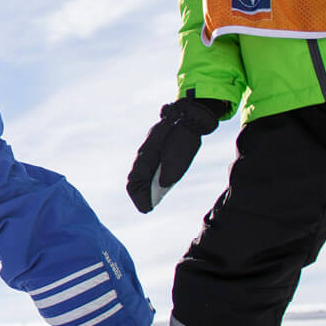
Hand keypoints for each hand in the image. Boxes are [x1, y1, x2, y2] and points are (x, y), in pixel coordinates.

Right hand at [125, 97, 231, 212]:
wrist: (190, 115)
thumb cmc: (185, 136)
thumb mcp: (180, 156)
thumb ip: (170, 172)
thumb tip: (162, 185)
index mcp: (147, 155)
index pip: (135, 181)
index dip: (139, 197)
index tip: (146, 209)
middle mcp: (145, 153)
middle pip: (136, 178)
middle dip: (140, 194)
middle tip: (147, 208)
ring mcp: (150, 150)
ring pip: (142, 172)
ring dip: (144, 187)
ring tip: (151, 200)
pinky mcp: (158, 149)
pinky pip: (149, 167)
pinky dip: (150, 179)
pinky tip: (158, 185)